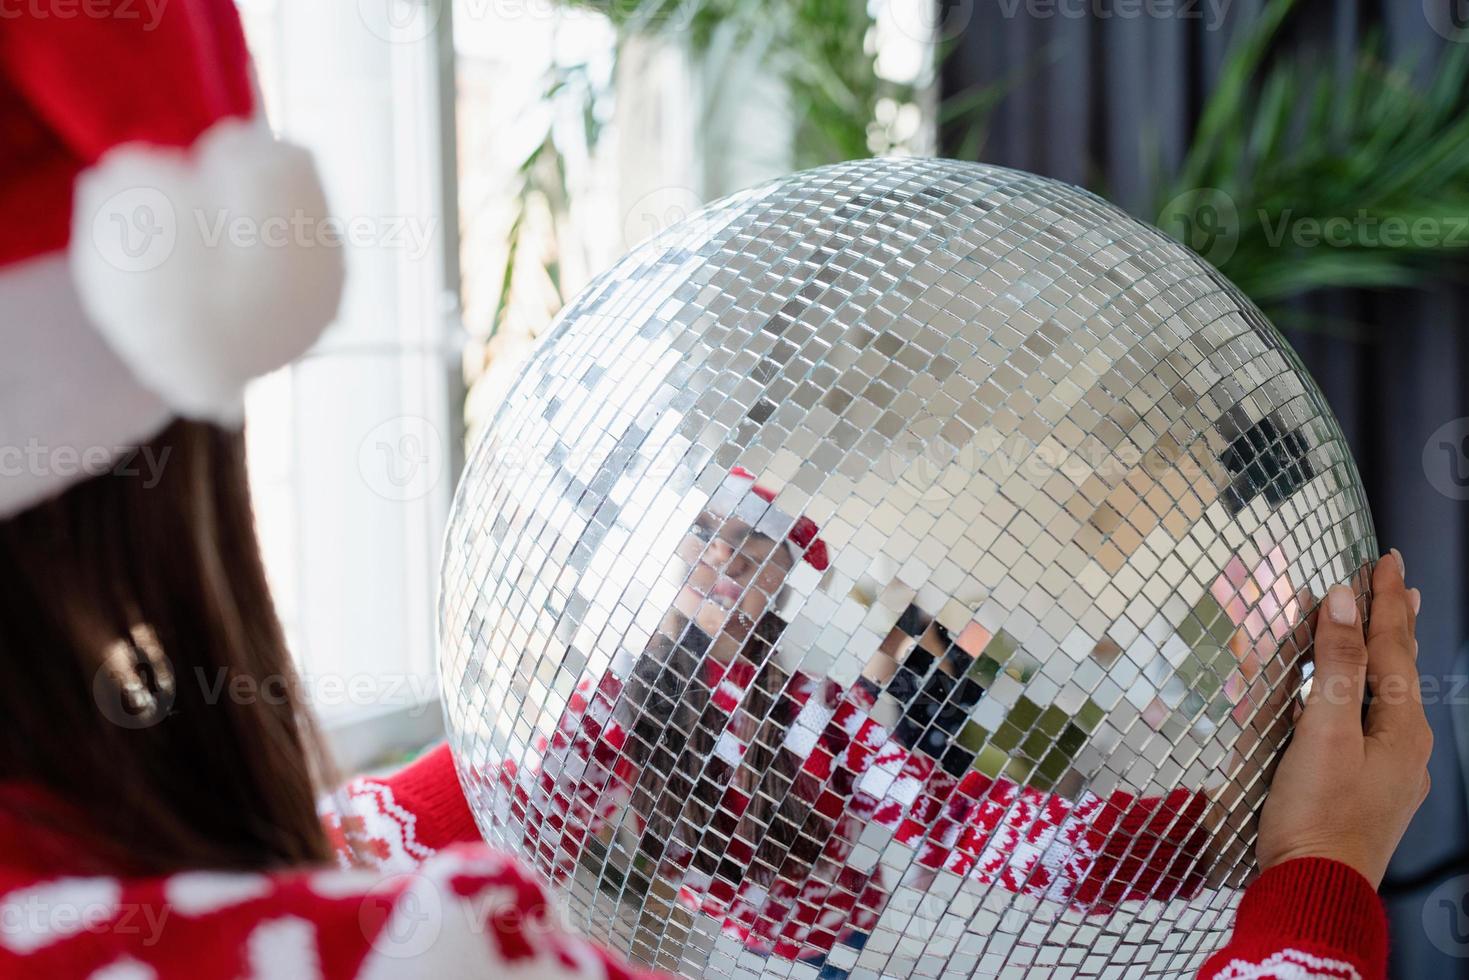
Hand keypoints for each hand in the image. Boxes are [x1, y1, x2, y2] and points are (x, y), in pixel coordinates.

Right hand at [1255, 551, 1430, 887]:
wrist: (1313, 890)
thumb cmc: (1317, 814)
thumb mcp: (1324, 731)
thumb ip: (1335, 665)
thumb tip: (1342, 603)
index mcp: (1401, 727)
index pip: (1393, 645)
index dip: (1385, 600)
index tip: (1387, 561)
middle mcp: (1404, 746)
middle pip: (1399, 669)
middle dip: (1394, 623)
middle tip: (1398, 586)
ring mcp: (1388, 772)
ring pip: (1385, 696)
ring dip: (1379, 656)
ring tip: (1383, 631)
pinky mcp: (1364, 790)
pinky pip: (1368, 724)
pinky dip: (1360, 693)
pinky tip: (1353, 699)